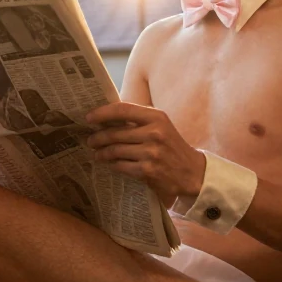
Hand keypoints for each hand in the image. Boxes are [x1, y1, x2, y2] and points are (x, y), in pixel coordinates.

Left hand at [85, 102, 204, 207]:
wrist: (192, 172)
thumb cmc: (171, 146)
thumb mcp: (160, 126)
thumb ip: (138, 120)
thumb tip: (105, 117)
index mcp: (156, 117)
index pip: (123, 109)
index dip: (102, 113)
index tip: (89, 118)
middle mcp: (154, 133)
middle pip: (115, 133)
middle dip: (98, 137)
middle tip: (90, 140)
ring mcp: (151, 152)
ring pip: (115, 150)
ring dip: (102, 153)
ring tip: (97, 153)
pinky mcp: (148, 170)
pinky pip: (121, 166)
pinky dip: (112, 164)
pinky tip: (110, 163)